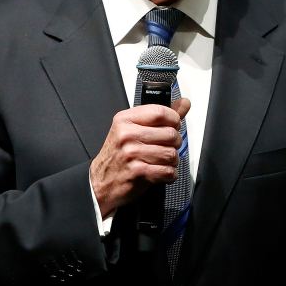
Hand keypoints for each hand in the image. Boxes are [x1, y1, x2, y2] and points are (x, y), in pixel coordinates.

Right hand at [90, 98, 189, 217]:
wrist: (101, 182)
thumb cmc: (118, 155)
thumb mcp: (133, 129)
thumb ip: (161, 115)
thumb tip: (184, 103)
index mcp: (125, 119)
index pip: (161, 112)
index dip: (174, 120)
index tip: (173, 126)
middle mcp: (127, 135)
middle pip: (170, 134)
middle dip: (175, 143)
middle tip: (167, 146)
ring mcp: (131, 153)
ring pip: (171, 154)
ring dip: (172, 161)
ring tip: (162, 161)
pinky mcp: (137, 172)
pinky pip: (168, 171)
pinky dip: (169, 174)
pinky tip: (160, 172)